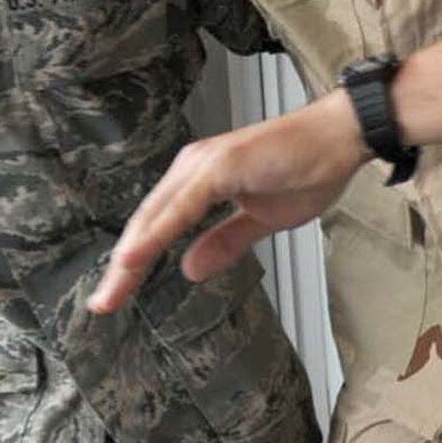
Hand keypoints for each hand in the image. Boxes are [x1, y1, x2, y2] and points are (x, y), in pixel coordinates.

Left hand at [89, 90, 368, 312]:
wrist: (340, 137)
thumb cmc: (308, 169)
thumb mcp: (263, 220)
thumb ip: (226, 242)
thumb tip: (189, 269)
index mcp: (199, 181)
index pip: (157, 227)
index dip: (135, 262)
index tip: (115, 296)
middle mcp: (193, 168)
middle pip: (146, 223)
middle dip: (123, 268)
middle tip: (102, 304)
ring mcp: (204, 165)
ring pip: (156, 217)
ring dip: (131, 255)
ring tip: (111, 291)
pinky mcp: (219, 166)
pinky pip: (182, 207)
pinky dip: (157, 233)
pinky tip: (135, 256)